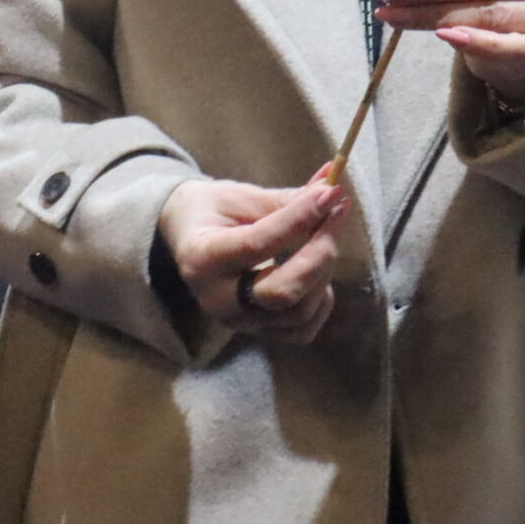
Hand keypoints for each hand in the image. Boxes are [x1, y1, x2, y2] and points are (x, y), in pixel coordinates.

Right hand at [157, 173, 347, 343]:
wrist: (189, 237)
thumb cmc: (213, 210)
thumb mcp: (240, 196)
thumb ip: (285, 200)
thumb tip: (330, 190)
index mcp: (203, 258)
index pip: (259, 243)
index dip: (300, 217)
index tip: (330, 193)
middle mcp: (218, 300)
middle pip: (281, 292)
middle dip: (319, 253)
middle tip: (335, 214)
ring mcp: (239, 323)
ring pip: (298, 313)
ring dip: (324, 272)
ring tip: (326, 236)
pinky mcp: (259, 333)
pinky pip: (302, 330)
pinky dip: (320, 302)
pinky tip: (318, 273)